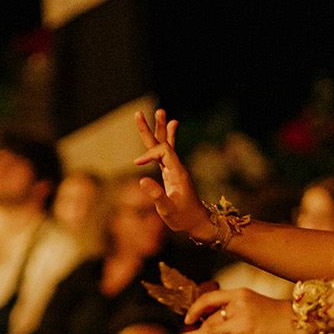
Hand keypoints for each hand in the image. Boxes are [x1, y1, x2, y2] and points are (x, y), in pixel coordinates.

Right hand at [132, 107, 215, 242]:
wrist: (196, 223)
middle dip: (155, 128)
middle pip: (164, 143)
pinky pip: (167, 153)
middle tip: (146, 111)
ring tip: (160, 111)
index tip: (137, 164)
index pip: (162, 152)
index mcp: (177, 172)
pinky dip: (166, 140)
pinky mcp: (171, 173)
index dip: (148, 154)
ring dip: (161, 129)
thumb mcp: (168, 209)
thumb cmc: (182, 218)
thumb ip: (156, 195)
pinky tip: (171, 126)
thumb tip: (142, 180)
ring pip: (165, 145)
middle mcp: (176, 167)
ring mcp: (174, 169)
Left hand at [176, 287, 312, 333]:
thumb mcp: (253, 312)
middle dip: (198, 331)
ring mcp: (242, 316)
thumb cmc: (278, 320)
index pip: (210, 298)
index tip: (188, 319)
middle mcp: (238, 302)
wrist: (301, 321)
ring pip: (213, 329)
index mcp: (239, 294)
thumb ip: (233, 321)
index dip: (195, 308)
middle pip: (210, 318)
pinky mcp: (247, 330)